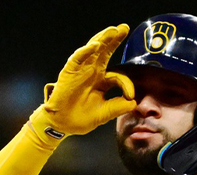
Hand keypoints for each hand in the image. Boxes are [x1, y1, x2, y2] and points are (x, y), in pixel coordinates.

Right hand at [28, 24, 136, 141]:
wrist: (62, 124)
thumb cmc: (81, 118)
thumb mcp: (104, 113)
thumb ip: (118, 107)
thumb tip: (134, 103)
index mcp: (102, 81)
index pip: (118, 77)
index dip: (126, 84)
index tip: (130, 96)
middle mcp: (92, 72)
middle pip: (105, 52)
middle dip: (114, 39)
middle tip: (124, 28)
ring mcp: (81, 70)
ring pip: (92, 50)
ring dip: (102, 39)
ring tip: (113, 30)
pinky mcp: (70, 72)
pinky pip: (78, 58)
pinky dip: (86, 51)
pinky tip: (95, 45)